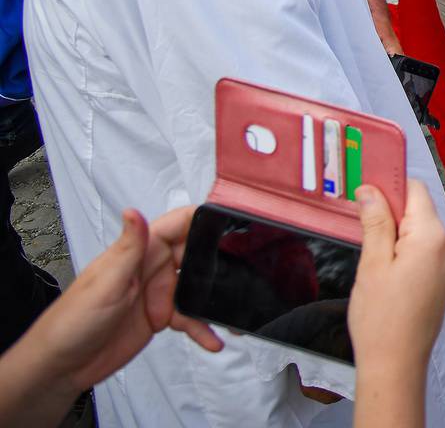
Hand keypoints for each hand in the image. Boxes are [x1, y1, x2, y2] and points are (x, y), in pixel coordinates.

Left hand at [16, 208, 221, 400]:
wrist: (60, 366)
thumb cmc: (72, 322)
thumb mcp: (105, 284)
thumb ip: (127, 248)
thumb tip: (133, 211)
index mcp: (140, 251)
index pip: (180, 224)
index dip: (207, 218)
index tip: (238, 221)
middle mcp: (153, 267)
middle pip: (198, 255)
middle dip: (224, 262)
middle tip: (250, 272)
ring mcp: (158, 292)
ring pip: (199, 288)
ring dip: (217, 299)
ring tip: (234, 314)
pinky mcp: (160, 316)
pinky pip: (190, 317)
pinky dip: (204, 328)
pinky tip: (213, 339)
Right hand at [348, 182, 444, 387]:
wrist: (397, 364)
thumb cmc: (381, 319)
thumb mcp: (372, 264)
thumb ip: (375, 222)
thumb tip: (371, 190)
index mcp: (432, 237)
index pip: (415, 191)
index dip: (389, 186)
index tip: (365, 187)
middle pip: (418, 210)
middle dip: (390, 212)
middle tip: (359, 221)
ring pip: (420, 230)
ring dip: (395, 232)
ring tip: (369, 251)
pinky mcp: (444, 278)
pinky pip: (425, 249)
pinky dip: (405, 248)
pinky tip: (384, 265)